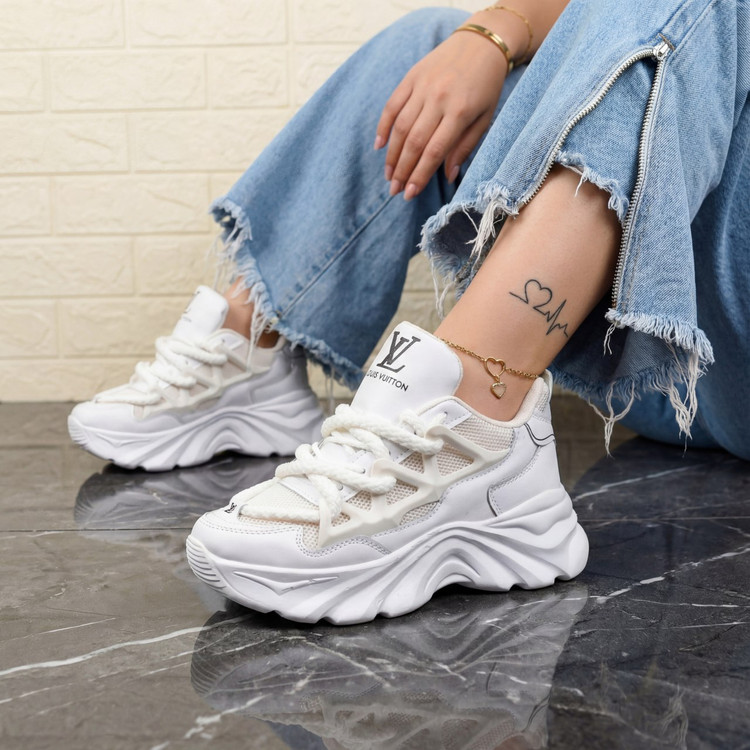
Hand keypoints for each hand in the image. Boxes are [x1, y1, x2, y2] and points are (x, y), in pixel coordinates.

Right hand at [374, 29, 508, 200]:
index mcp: (460, 112)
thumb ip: (465, 147)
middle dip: (402, 170)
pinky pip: (392, 105)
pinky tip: (379, 146)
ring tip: (388, 175)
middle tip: (394, 190)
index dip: (419, 175)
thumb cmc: (486, 86)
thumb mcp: (484, 118)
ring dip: (392, 155)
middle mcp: (439, 99)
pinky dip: (383, 126)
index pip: (434, 151)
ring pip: (400, 127)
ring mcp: (422, 86)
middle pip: (414, 142)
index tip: (410, 193)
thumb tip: (448, 176)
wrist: (481, 42)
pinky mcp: (411, 77)